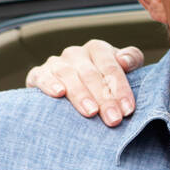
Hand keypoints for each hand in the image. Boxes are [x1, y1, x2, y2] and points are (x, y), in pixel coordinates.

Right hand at [25, 39, 144, 125]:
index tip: (127, 110)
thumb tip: (125, 60)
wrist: (73, 90)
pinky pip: (42, 77)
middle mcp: (76, 53)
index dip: (120, 88)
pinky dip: (50, 84)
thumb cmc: (104, 81)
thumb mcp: (124, 69)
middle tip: (113, 119)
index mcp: (98, 49)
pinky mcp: (38, 75)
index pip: (110, 67)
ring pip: (68, 75)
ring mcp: (56, 63)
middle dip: (104, 98)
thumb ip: (131, 60)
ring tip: (91, 112)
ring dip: (81, 94)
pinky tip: (59, 94)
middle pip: (91, 74)